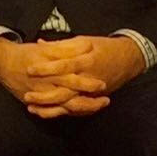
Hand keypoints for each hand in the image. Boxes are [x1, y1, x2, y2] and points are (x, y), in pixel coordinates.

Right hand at [0, 37, 108, 118]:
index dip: (87, 75)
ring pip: (65, 104)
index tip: (103, 81)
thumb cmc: (27, 54)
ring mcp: (42, 93)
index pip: (72, 70)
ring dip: (83, 107)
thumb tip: (86, 45)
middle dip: (88, 94)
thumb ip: (66, 47)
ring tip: (99, 106)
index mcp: (50, 65)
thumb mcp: (46, 48)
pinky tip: (83, 113)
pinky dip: (68, 113)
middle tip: (105, 95)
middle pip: (71, 90)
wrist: (3, 63)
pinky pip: (54, 111)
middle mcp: (47, 81)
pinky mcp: (37, 102)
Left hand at [25, 35, 144, 114]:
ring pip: (69, 105)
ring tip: (31, 108)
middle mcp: (88, 79)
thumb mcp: (84, 41)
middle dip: (45, 95)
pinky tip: (45, 113)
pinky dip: (61, 113)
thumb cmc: (104, 47)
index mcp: (86, 61)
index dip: (46, 68)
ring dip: (50, 108)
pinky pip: (76, 110)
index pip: (64, 65)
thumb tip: (41, 44)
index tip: (29, 69)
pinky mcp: (93, 99)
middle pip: (65, 91)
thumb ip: (62, 45)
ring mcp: (91, 92)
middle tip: (27, 95)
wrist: (129, 59)